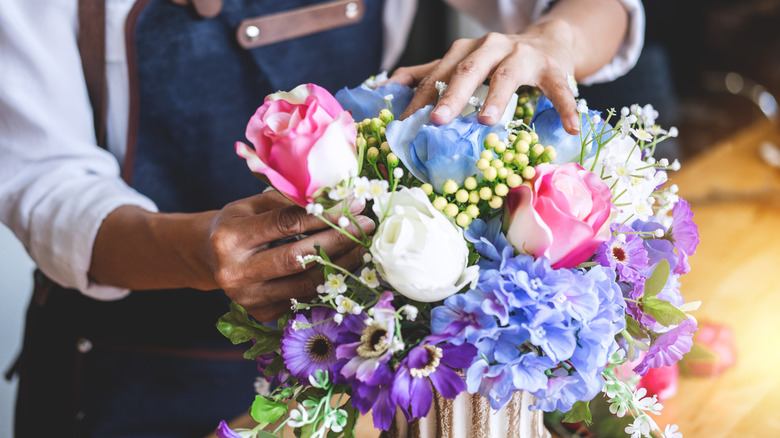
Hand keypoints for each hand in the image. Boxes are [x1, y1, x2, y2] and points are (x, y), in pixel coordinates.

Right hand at [90, 191, 373, 321]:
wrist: (208, 257)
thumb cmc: (238, 223)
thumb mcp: (252, 205)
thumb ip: (288, 201)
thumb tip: (335, 195)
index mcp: (230, 237)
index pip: (286, 224)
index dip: (323, 214)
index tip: (353, 204)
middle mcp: (235, 272)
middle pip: (298, 257)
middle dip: (338, 240)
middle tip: (367, 226)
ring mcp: (247, 298)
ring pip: (305, 284)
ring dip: (340, 264)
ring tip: (362, 246)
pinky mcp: (260, 314)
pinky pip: (303, 298)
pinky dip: (327, 282)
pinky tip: (345, 266)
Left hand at [388, 20, 579, 133]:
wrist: (549, 41)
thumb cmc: (499, 61)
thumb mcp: (463, 63)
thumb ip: (428, 74)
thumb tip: (386, 86)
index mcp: (465, 50)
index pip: (438, 74)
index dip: (420, 99)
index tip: (403, 124)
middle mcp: (491, 48)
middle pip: (467, 69)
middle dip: (451, 94)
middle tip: (437, 120)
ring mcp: (523, 55)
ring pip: (507, 75)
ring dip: (497, 98)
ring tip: (487, 121)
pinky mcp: (553, 67)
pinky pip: (559, 88)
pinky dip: (564, 107)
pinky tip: (570, 127)